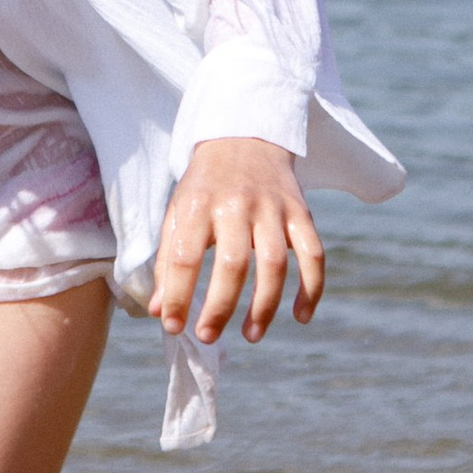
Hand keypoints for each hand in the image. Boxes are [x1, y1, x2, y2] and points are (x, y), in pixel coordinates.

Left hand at [150, 136, 324, 346]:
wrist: (245, 136)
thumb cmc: (205, 185)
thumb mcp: (178, 212)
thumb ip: (168, 262)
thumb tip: (159, 312)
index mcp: (198, 204)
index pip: (185, 257)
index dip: (178, 296)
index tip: (173, 327)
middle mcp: (237, 204)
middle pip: (233, 264)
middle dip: (221, 307)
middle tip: (209, 336)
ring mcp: (273, 208)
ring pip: (276, 264)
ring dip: (265, 306)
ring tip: (251, 335)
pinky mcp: (301, 212)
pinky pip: (314, 255)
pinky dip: (311, 290)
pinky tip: (300, 316)